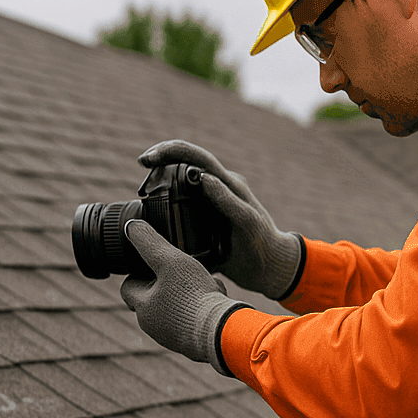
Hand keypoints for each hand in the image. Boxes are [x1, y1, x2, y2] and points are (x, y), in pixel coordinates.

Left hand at [120, 219, 242, 373]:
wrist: (224, 331)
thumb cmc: (194, 296)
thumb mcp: (170, 260)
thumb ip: (149, 242)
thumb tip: (131, 227)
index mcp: (144, 308)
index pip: (128, 287)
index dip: (137, 271)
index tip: (153, 262)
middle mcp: (155, 327)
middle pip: (153, 297)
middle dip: (167, 282)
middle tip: (181, 269)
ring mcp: (175, 336)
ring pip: (176, 307)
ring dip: (187, 293)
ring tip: (204, 282)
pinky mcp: (195, 341)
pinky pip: (194, 319)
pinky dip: (202, 306)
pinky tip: (217, 297)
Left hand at [140, 139, 302, 300]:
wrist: (273, 265)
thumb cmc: (238, 248)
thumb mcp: (205, 237)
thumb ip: (183, 229)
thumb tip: (149, 239)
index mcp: (217, 188)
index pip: (191, 161)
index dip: (167, 155)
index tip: (143, 160)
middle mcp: (229, 185)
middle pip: (198, 158)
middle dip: (170, 151)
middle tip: (145, 157)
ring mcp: (240, 199)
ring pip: (213, 170)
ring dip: (188, 160)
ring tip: (163, 156)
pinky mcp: (249, 219)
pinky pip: (233, 202)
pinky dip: (218, 191)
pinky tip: (204, 181)